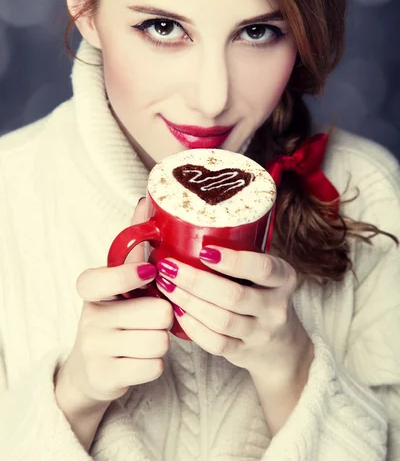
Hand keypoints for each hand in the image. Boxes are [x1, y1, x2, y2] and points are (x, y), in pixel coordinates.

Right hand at [56, 199, 173, 404]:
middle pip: (156, 312)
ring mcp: (94, 349)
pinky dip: (155, 364)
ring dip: (162, 340)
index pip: (101, 279)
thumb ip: (134, 245)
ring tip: (147, 336)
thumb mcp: (120, 281)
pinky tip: (141, 358)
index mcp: (92, 290)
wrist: (93, 369)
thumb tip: (145, 201)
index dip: (128, 276)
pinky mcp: (105, 377)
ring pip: (159, 341)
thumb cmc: (116, 314)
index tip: (149, 275)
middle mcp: (89, 317)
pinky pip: (154, 367)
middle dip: (164, 316)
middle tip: (153, 317)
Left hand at [155, 247, 310, 377]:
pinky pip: (216, 343)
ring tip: (165, 285)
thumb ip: (236, 246)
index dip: (233, 261)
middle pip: (234, 296)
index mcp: (283, 277)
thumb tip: (171, 212)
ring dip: (188, 302)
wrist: (281, 344)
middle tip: (168, 267)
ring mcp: (262, 332)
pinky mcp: (245, 353)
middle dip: (196, 281)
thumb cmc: (259, 291)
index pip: (262, 267)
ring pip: (222, 321)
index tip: (204, 251)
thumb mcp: (262, 268)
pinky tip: (177, 312)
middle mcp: (276, 306)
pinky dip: (193, 328)